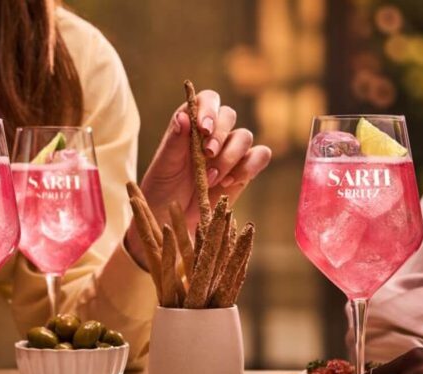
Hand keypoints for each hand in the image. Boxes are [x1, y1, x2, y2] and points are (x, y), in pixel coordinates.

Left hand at [127, 90, 271, 267]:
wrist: (172, 224)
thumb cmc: (162, 192)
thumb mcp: (163, 167)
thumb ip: (174, 142)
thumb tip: (183, 116)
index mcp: (190, 126)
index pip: (207, 100)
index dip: (209, 109)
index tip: (203, 129)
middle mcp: (212, 135)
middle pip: (229, 116)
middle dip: (220, 135)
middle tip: (207, 156)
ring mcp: (230, 153)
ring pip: (245, 137)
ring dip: (230, 156)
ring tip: (212, 178)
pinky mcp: (244, 172)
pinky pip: (260, 156)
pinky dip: (250, 166)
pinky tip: (230, 182)